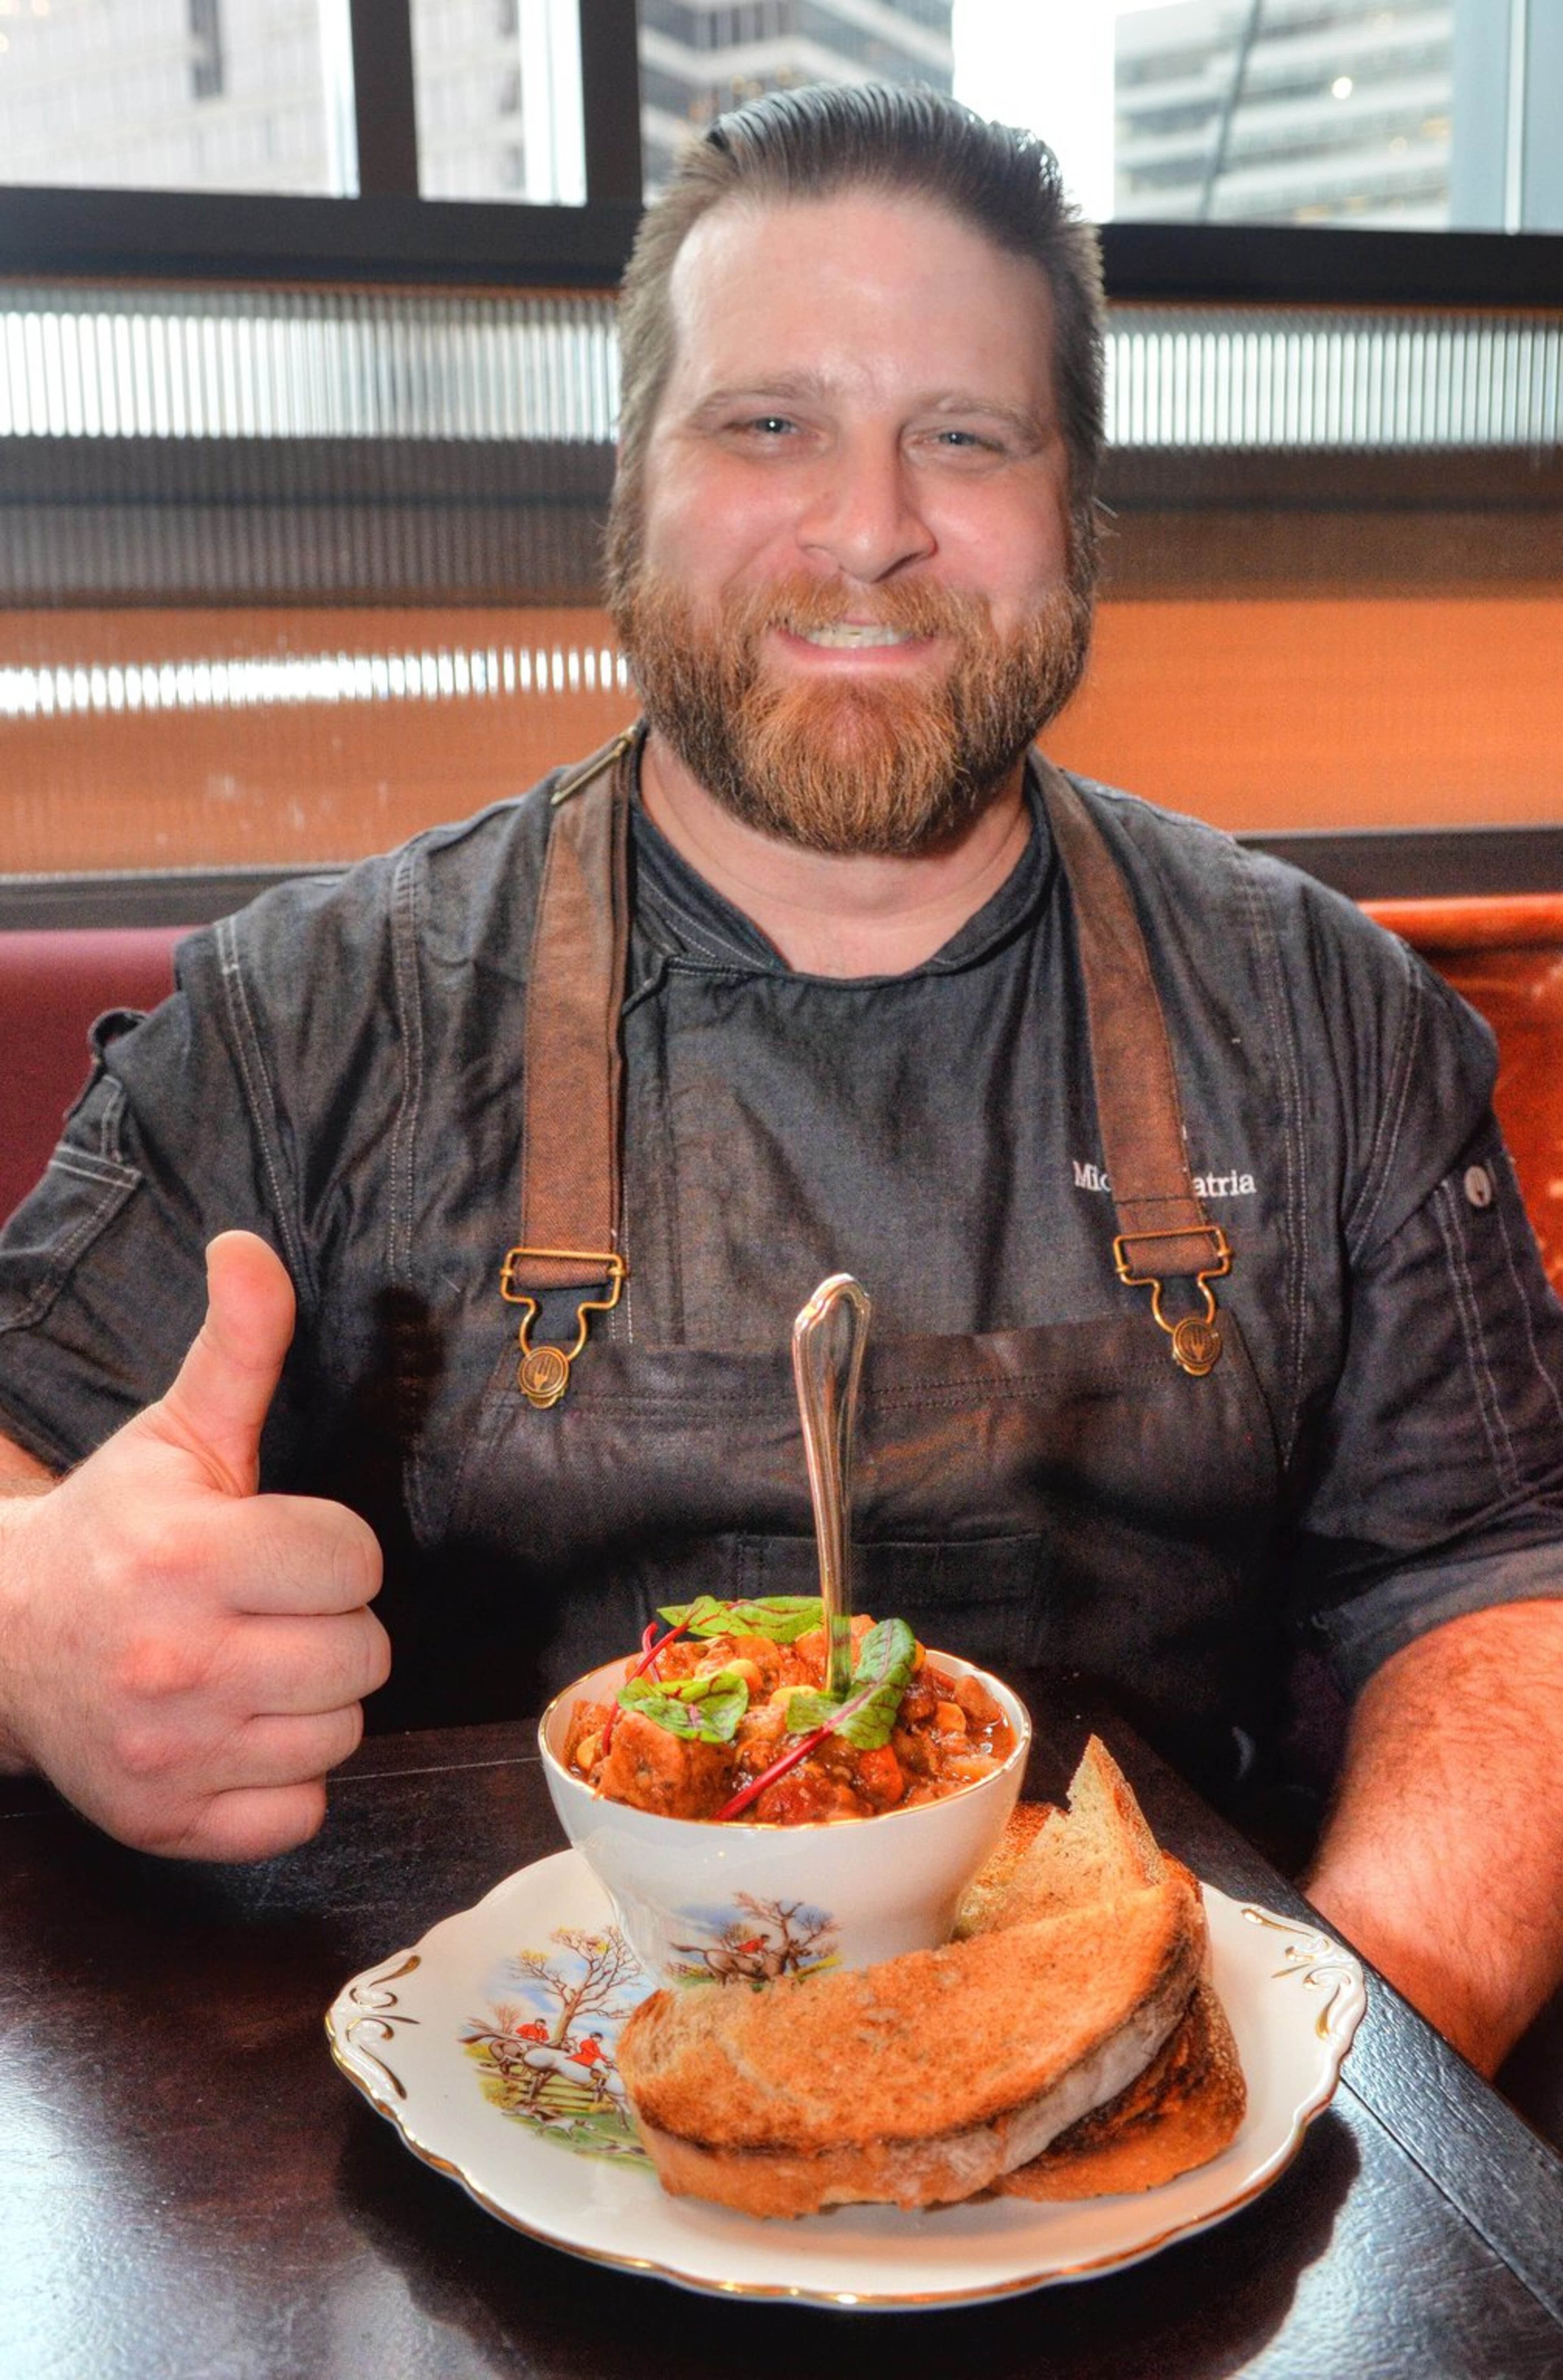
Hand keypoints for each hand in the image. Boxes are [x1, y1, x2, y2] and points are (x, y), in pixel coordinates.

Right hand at [0, 1231, 388, 1858]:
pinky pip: (300, 1812)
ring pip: (341, 1732)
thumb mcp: (178, 1432)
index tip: (280, 1546)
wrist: (4, 1641)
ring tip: (254, 1665)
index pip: (356, 1560)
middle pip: (362, 1653)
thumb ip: (238, 1345)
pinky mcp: (166, 1823)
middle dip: (330, 1624)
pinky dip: (281, 1781)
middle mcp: (173, 1660)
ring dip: (313, 1700)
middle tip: (268, 1609)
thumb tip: (250, 1246)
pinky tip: (235, 1733)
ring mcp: (168, 1754)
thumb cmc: (115, 1530)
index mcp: (184, 1556)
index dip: (331, 1549)